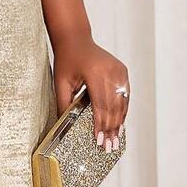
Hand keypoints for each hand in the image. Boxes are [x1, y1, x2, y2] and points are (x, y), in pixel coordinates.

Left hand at [52, 32, 128, 151]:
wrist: (76, 39)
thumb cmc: (67, 60)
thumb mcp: (61, 83)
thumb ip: (64, 104)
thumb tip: (65, 127)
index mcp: (95, 73)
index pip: (100, 105)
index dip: (100, 125)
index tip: (99, 141)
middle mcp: (111, 71)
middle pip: (113, 107)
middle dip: (111, 129)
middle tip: (109, 147)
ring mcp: (120, 71)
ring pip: (121, 103)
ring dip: (119, 123)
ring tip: (115, 140)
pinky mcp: (123, 71)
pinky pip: (125, 95)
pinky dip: (122, 111)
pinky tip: (119, 124)